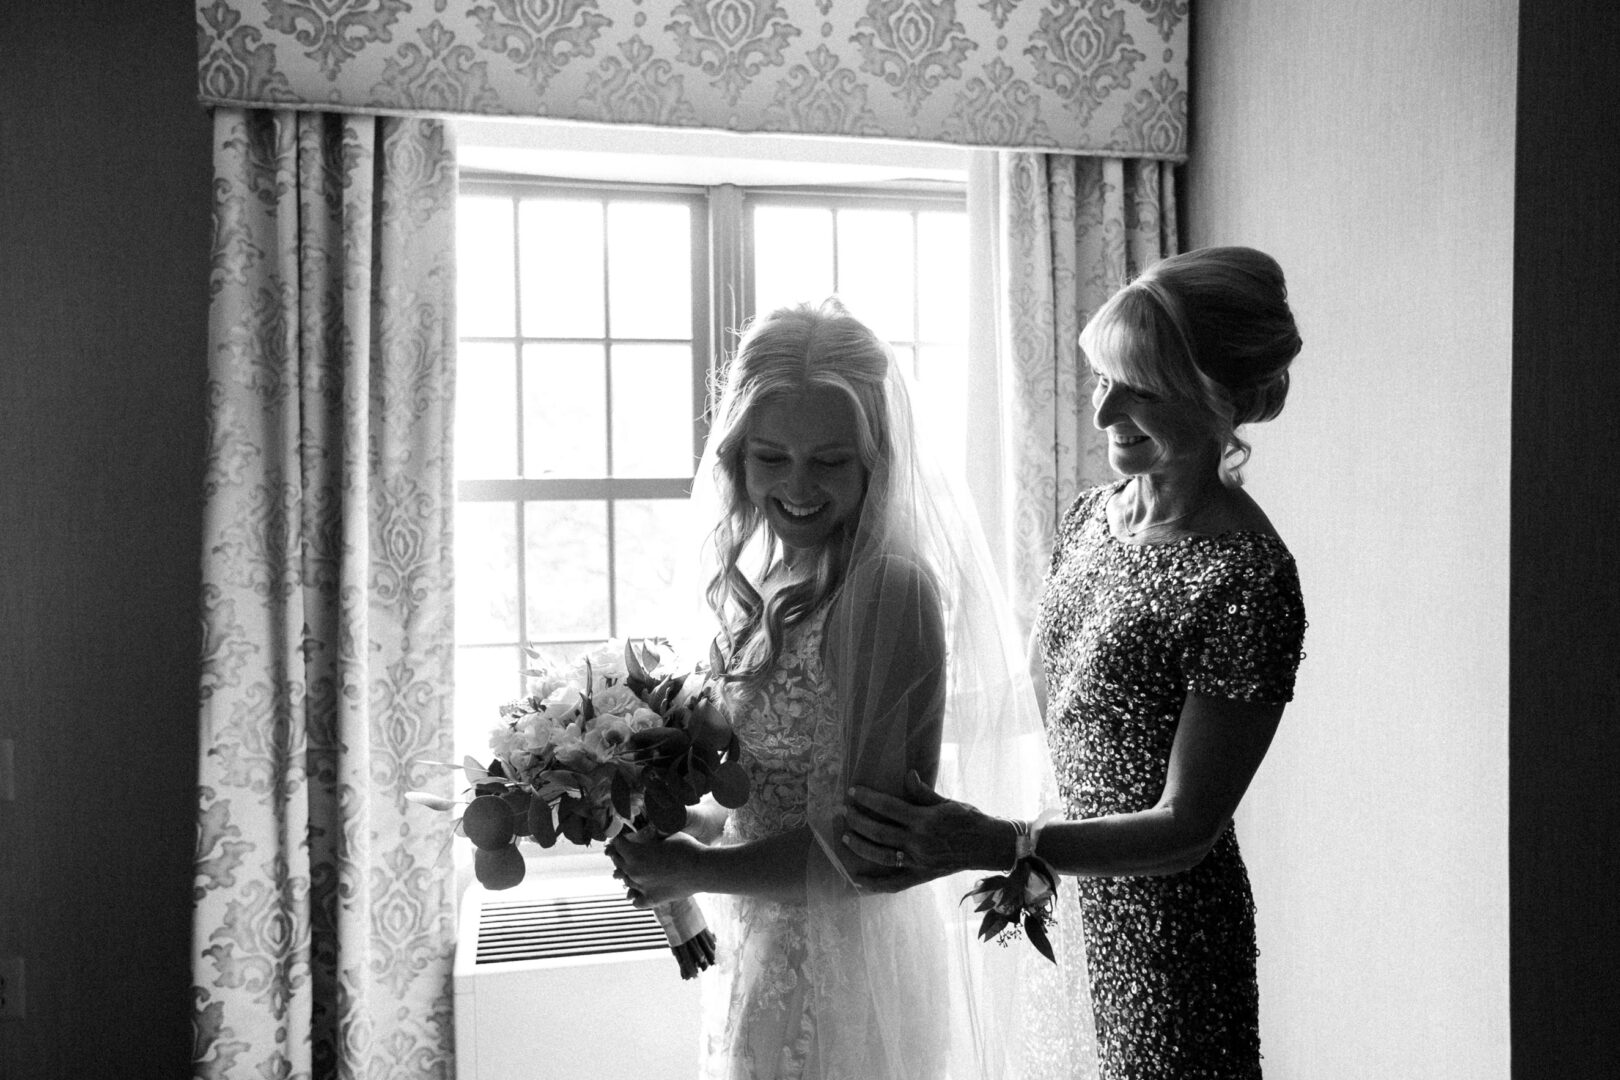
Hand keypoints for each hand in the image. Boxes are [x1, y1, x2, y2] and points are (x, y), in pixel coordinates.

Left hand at [606, 830, 705, 907]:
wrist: (702, 869)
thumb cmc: (686, 848)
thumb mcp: (665, 836)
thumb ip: (650, 836)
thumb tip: (644, 831)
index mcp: (635, 854)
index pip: (617, 845)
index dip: (619, 839)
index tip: (622, 837)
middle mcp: (634, 872)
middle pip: (618, 862)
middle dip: (620, 854)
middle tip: (625, 850)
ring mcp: (642, 888)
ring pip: (625, 881)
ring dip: (628, 873)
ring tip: (635, 868)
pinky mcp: (652, 900)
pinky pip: (635, 901)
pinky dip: (636, 895)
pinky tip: (641, 890)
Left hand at [841, 771, 1006, 892]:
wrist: (989, 846)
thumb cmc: (969, 820)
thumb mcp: (947, 802)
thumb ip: (923, 792)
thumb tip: (907, 775)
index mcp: (924, 821)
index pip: (888, 808)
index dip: (868, 798)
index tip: (853, 792)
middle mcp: (919, 843)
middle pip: (879, 832)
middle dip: (857, 821)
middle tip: (844, 812)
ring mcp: (918, 862)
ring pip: (881, 856)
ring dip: (860, 846)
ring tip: (845, 836)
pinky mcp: (921, 875)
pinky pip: (894, 884)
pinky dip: (875, 884)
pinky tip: (858, 879)